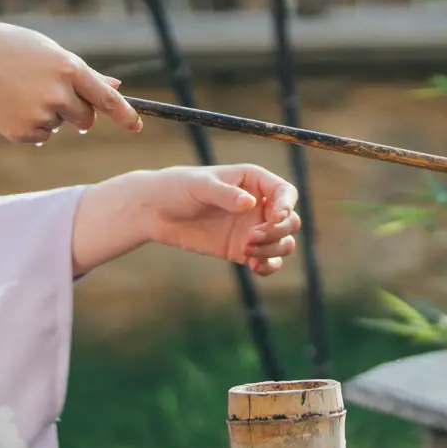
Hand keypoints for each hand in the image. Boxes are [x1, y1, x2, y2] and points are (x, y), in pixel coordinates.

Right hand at [0, 21, 141, 145]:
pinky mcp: (23, 133)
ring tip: (18, 91)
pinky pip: (40, 137)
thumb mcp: (46, 51)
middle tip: (50, 95)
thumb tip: (116, 86)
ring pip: (59, 126)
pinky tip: (8, 106)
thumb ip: (81, 73)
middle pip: (86, 118)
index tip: (137, 126)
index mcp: (68, 67)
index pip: (106, 98)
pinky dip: (29, 127)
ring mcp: (41, 115)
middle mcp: (59, 93)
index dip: (125, 114)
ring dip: (48, 115)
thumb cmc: (5, 48)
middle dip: (77, 113)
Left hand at [132, 164, 300, 275]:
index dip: (287, 205)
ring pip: (284, 242)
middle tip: (251, 237)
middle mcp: (259, 205)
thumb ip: (225, 194)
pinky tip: (254, 266)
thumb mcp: (200, 186)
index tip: (276, 217)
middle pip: (290, 221)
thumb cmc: (179, 188)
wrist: (156, 211)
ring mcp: (253, 229)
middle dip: (278, 231)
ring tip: (248, 252)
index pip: (285, 192)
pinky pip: (268, 261)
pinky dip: (268, 266)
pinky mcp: (243, 250)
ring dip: (273, 250)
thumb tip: (250, 203)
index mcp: (254, 181)